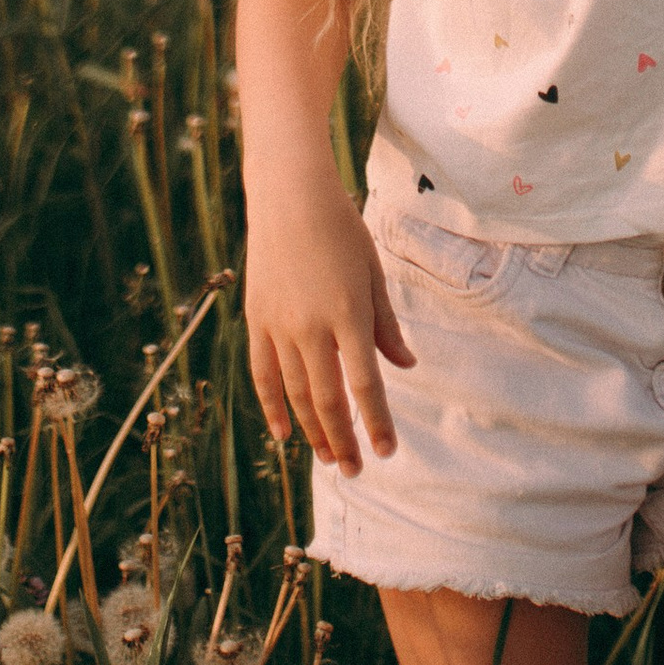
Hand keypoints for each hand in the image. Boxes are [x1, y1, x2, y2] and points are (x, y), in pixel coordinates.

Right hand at [243, 169, 414, 471]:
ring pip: (295, 393)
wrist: (288, 195)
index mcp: (348, 314)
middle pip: (328, 399)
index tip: (387, 451)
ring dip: (313, 431)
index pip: (365, 384)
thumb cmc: (341, 228)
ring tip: (328, 458)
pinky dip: (272, 407)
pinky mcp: (257, 320)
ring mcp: (279, 325)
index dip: (376, 423)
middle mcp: (311, 326)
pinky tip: (283, 434)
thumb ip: (386, 325)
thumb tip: (406, 366)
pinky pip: (263, 374)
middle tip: (356, 470)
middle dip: (344, 440)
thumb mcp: (373, 273)